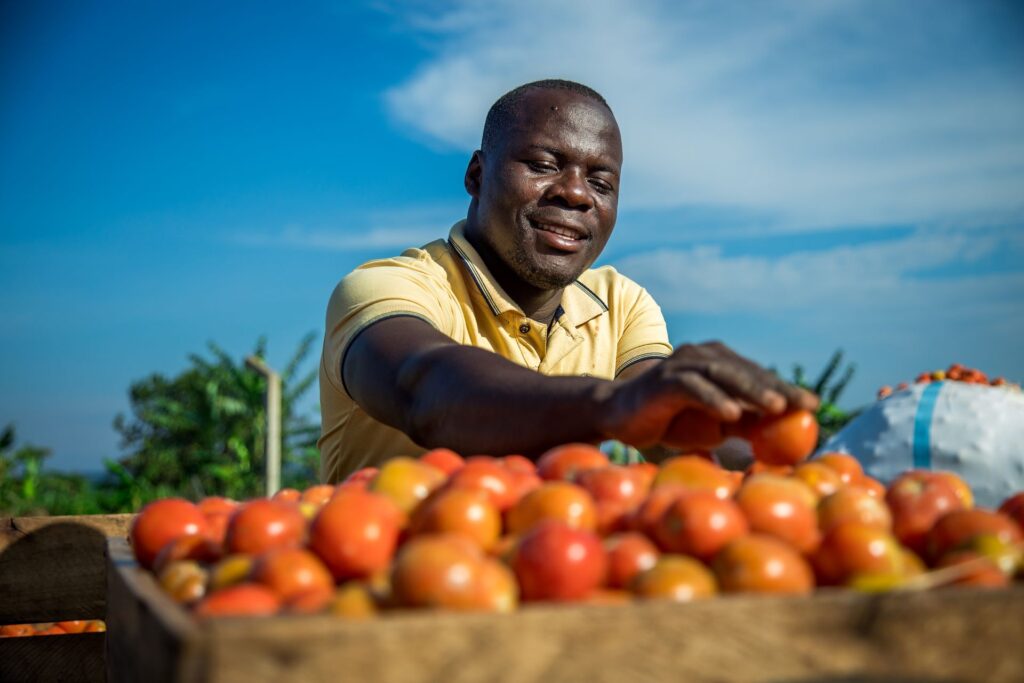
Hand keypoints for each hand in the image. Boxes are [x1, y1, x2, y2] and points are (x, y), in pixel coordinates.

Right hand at [599, 341, 817, 447]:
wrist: (618, 416)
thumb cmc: (670, 421)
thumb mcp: (713, 424)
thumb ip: (743, 423)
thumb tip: (782, 436)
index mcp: (717, 363)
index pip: (757, 375)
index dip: (786, 388)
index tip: (813, 406)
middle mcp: (702, 357)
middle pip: (746, 371)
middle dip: (777, 387)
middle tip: (804, 405)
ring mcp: (681, 366)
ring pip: (723, 374)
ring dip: (751, 390)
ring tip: (776, 407)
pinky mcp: (663, 380)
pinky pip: (692, 387)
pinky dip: (714, 399)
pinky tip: (733, 414)